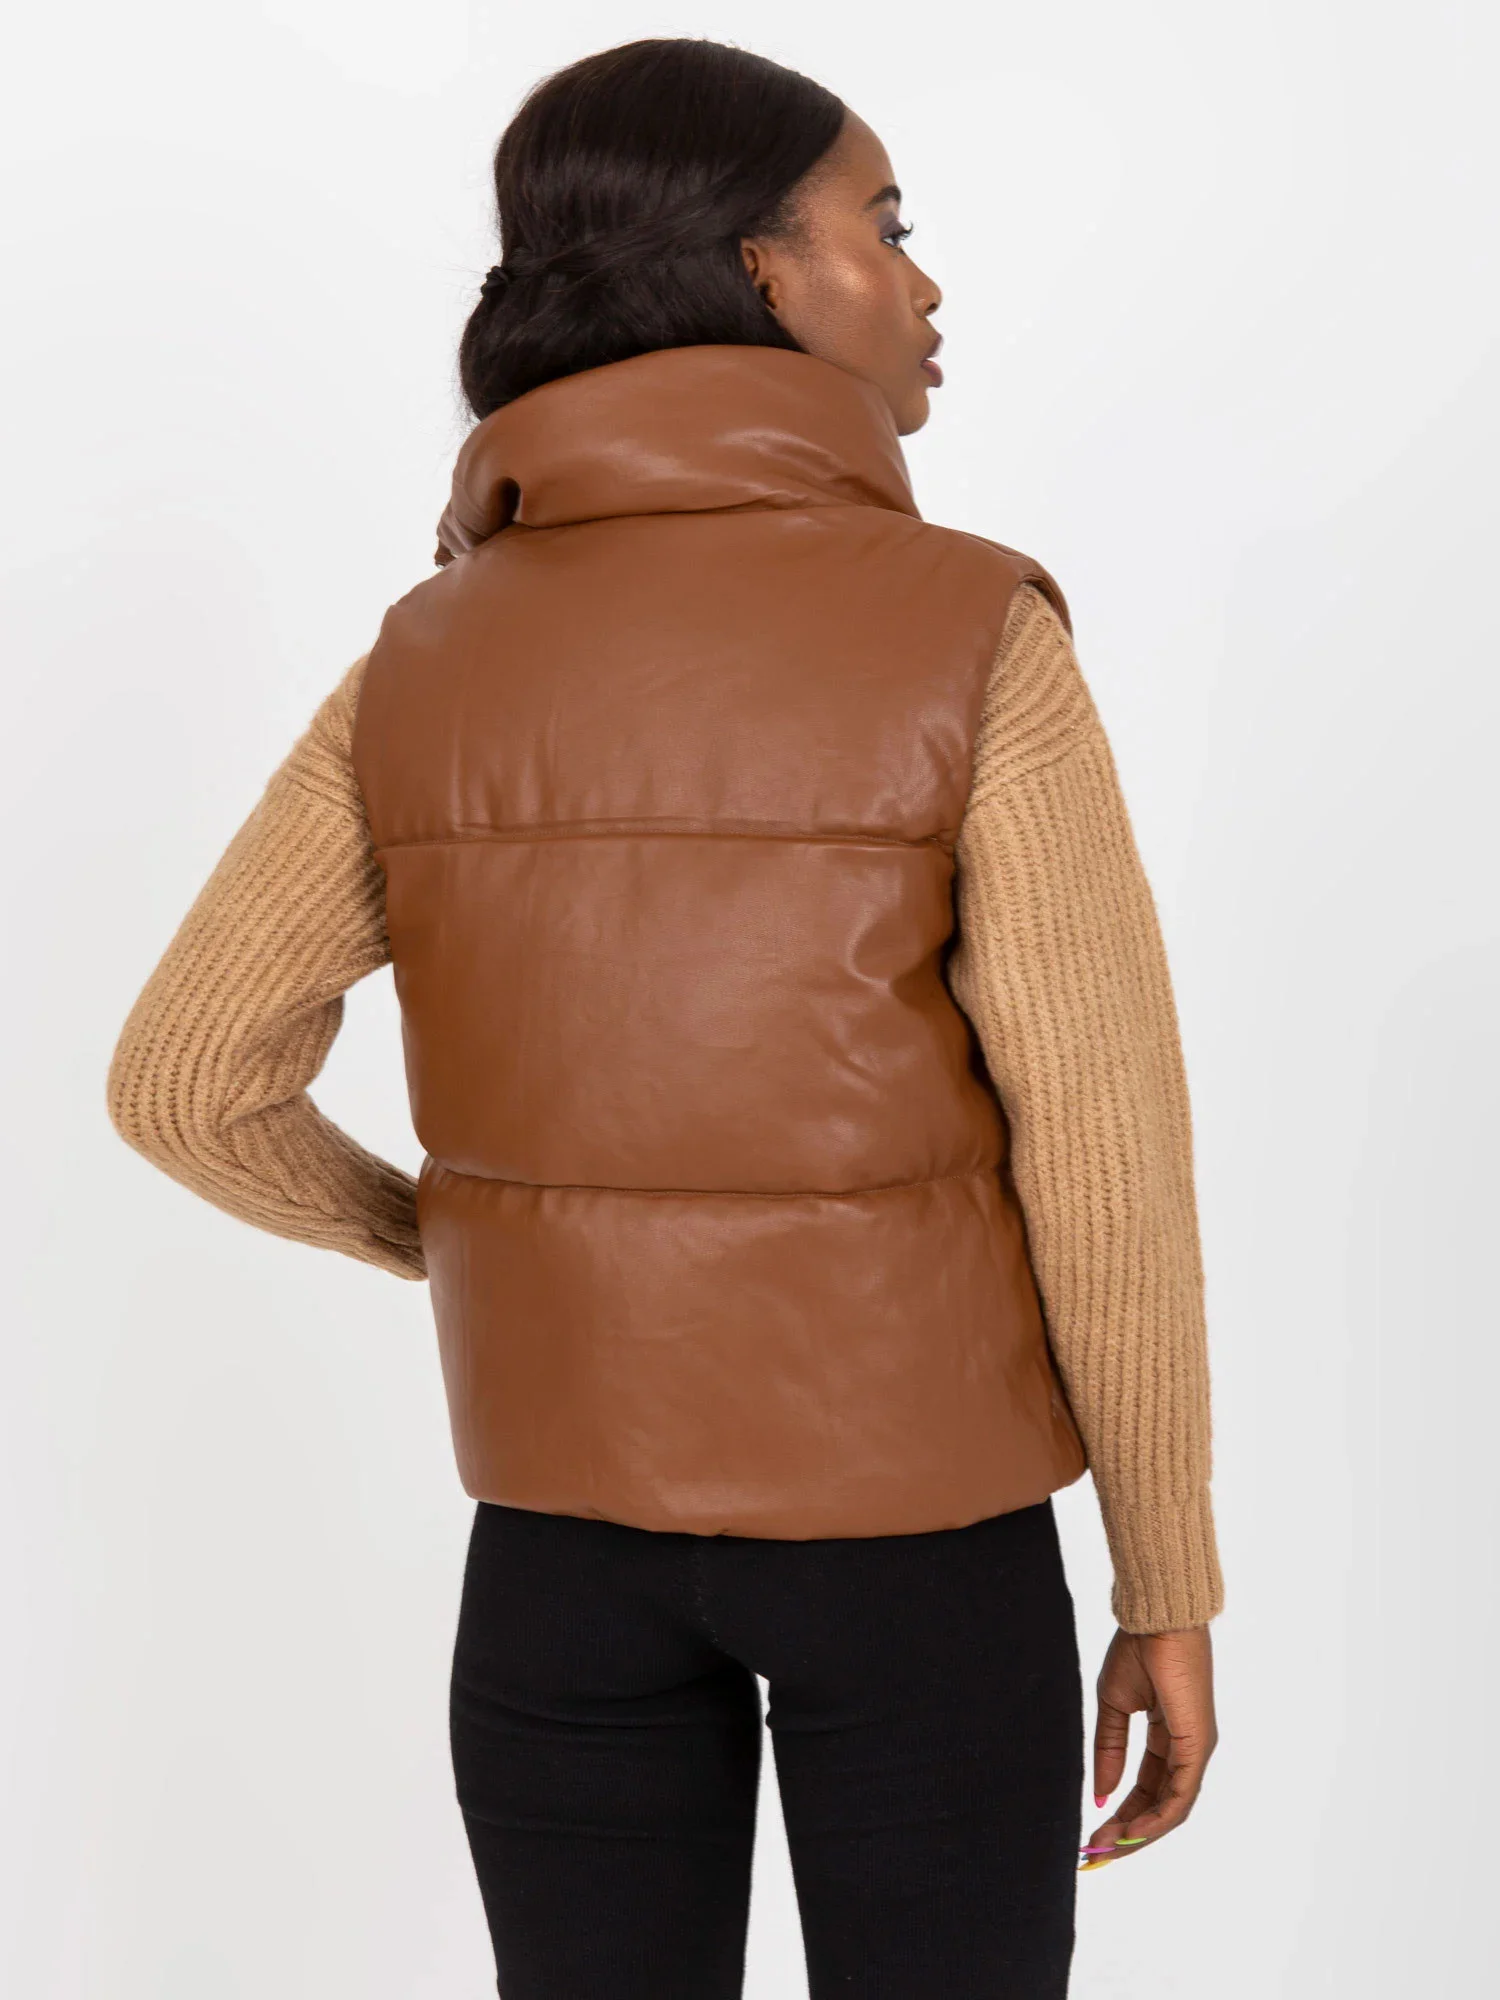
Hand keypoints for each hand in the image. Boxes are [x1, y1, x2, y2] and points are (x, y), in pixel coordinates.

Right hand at [1079, 1623, 1216, 1869]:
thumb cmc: (1138, 1649)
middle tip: (1096, 1852)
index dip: (1121, 1812)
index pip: (1147, 1787)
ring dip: (1140, 1833)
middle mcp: (1187, 1749)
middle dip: (1128, 1832)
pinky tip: (1133, 1831)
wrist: (1156, 1619)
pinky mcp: (1198, 1745)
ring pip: (1172, 1808)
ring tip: (1107, 1848)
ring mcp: (1196, 1749)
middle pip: (1160, 1806)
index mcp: (1168, 1736)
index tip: (1093, 1831)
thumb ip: (1109, 1749)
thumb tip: (1101, 1794)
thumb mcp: (1113, 1704)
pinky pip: (1181, 1795)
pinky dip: (1158, 1818)